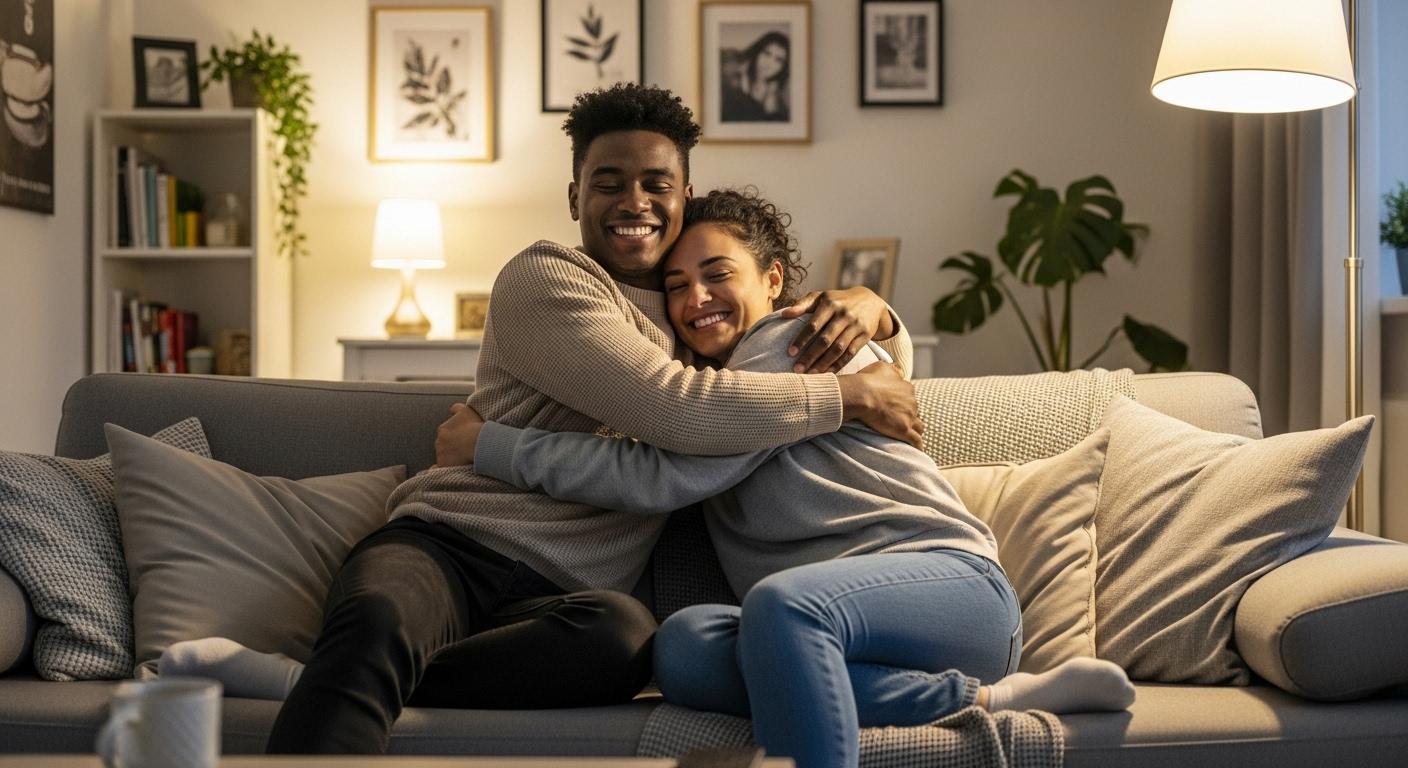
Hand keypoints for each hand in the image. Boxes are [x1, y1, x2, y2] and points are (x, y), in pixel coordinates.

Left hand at [434, 402, 485, 467]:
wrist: (480, 442)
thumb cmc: (475, 426)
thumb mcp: (467, 411)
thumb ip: (457, 408)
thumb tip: (452, 409)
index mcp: (443, 429)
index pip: (446, 434)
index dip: (455, 437)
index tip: (464, 439)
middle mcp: (439, 441)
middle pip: (444, 446)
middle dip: (452, 447)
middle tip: (464, 450)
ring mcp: (440, 454)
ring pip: (443, 457)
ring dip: (451, 458)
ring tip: (463, 460)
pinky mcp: (444, 466)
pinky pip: (440, 469)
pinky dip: (443, 470)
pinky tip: (449, 471)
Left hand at [779, 287, 895, 373]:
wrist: (870, 301)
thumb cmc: (837, 301)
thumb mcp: (821, 297)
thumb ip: (803, 304)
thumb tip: (784, 314)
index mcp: (830, 304)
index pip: (813, 325)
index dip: (801, 340)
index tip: (790, 353)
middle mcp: (844, 314)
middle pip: (825, 339)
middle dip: (810, 356)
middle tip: (798, 369)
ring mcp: (856, 325)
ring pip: (838, 348)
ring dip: (824, 363)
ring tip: (811, 375)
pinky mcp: (865, 335)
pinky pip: (851, 353)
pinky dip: (839, 364)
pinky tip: (828, 373)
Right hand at [837, 362, 923, 447]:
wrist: (862, 395)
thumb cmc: (869, 380)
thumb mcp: (882, 367)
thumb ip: (893, 368)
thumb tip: (899, 368)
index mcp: (907, 388)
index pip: (910, 396)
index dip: (904, 402)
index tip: (897, 406)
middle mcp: (912, 402)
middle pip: (915, 411)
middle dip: (909, 416)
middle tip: (900, 421)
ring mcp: (909, 417)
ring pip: (919, 426)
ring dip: (915, 430)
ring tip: (910, 435)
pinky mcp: (904, 430)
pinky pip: (916, 441)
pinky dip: (918, 446)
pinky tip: (917, 451)